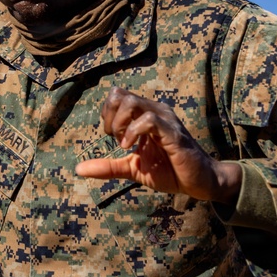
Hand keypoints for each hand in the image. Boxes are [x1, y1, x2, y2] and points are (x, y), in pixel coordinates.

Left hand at [75, 87, 241, 202]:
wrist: (198, 182)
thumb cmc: (168, 171)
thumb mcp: (132, 168)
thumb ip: (107, 166)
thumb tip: (78, 169)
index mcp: (144, 115)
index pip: (116, 96)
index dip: (106, 114)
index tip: (112, 136)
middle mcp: (154, 111)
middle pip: (119, 94)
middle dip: (108, 116)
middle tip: (114, 137)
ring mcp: (164, 119)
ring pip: (132, 102)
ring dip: (119, 123)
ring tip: (123, 143)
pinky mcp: (172, 132)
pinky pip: (149, 120)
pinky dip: (133, 132)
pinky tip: (132, 148)